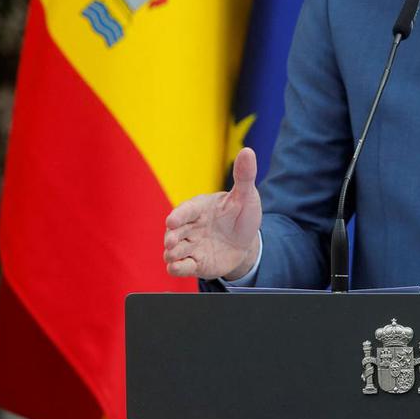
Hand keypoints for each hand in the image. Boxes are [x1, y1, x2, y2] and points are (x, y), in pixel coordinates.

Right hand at [164, 147, 262, 279]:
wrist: (245, 243)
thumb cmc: (241, 215)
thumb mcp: (245, 196)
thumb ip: (244, 176)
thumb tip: (248, 151)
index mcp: (200, 208)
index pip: (186, 210)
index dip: (179, 215)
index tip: (172, 221)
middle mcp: (191, 226)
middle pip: (175, 232)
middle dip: (171, 236)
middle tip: (171, 241)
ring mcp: (191, 245)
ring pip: (174, 250)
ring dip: (172, 253)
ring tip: (173, 255)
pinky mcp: (194, 263)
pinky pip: (181, 267)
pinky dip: (177, 268)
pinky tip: (177, 267)